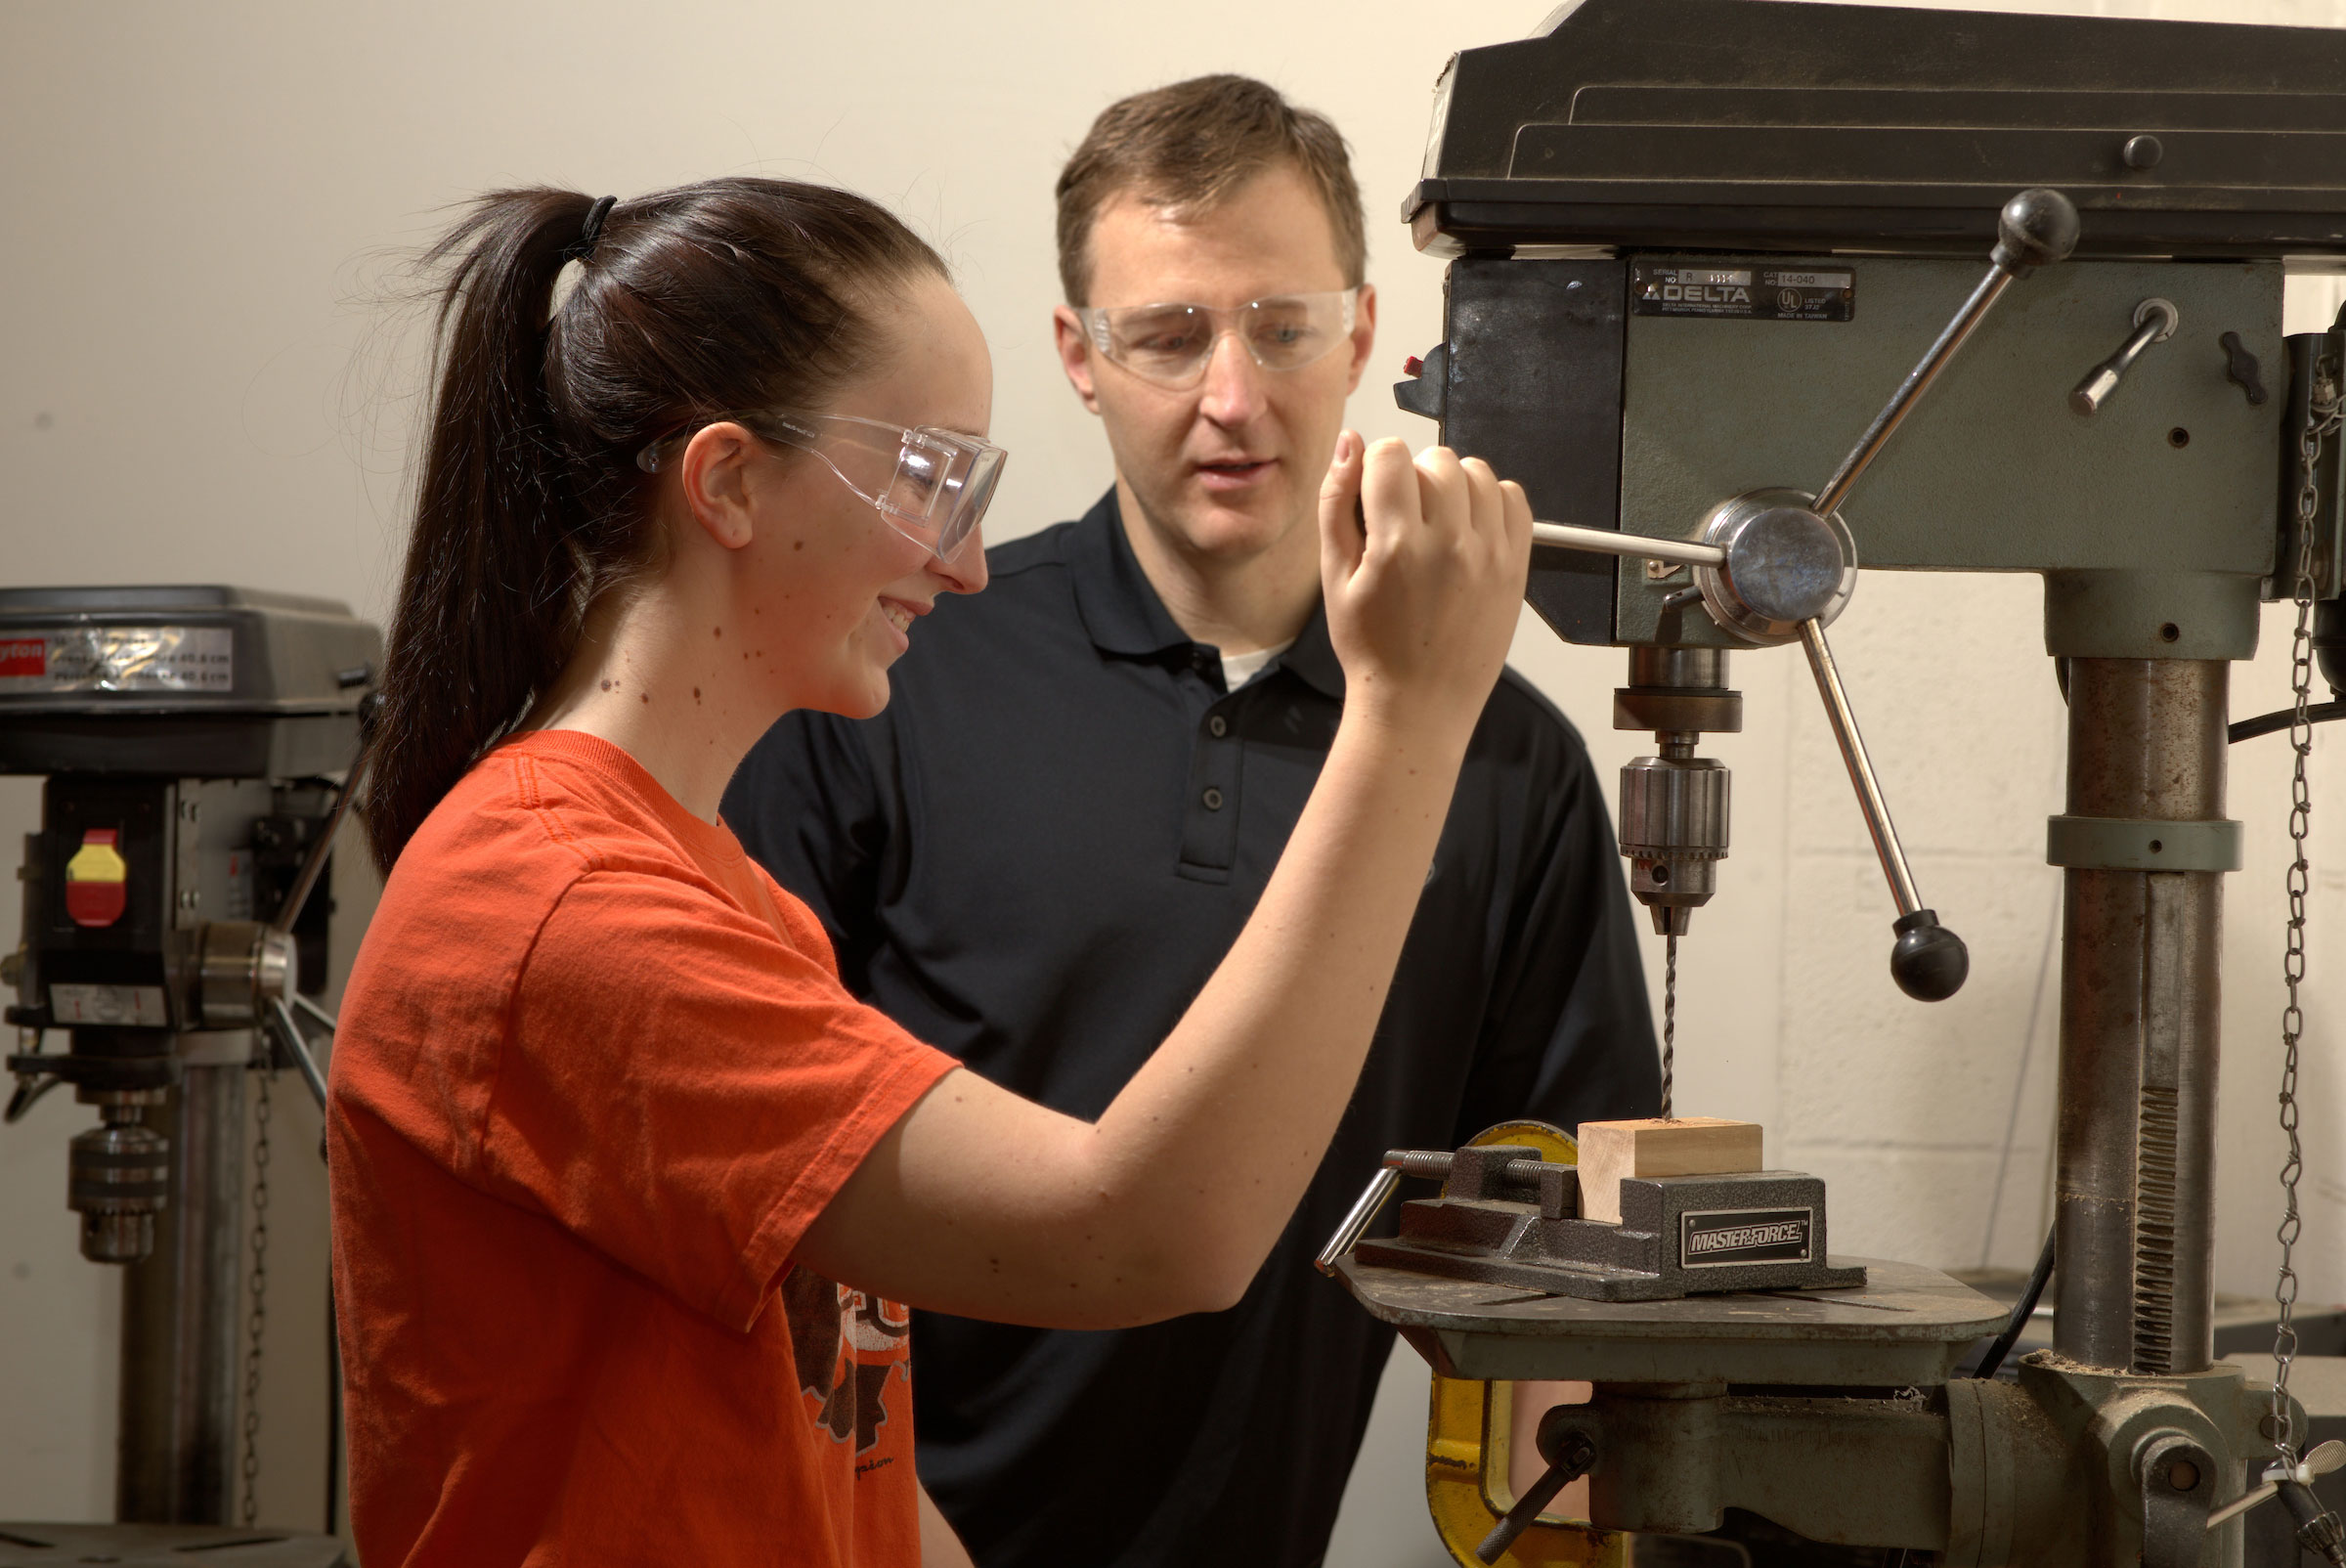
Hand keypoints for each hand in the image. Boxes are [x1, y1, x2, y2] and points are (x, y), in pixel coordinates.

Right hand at [1317, 431, 1531, 733]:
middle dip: (1414, 476)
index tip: (1375, 496)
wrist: (1420, 703)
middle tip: (1404, 516)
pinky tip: (1469, 528)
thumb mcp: (1334, 577)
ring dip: (1454, 485)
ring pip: (1477, 473)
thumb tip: (1350, 444)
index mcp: (1396, 546)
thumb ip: (1336, 504)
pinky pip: (1514, 498)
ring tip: (1438, 522)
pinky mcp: (1515, 567)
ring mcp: (1489, 555)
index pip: (1391, 456)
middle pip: (1436, 460)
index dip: (1376, 468)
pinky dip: (1492, 501)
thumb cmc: (1372, 647)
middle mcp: (1449, 545)